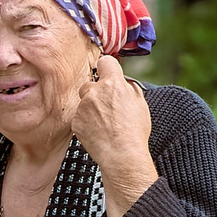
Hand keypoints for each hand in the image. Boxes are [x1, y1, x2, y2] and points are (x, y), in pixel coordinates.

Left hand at [68, 56, 157, 216]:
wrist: (122, 154)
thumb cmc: (134, 132)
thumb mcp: (140, 103)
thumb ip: (128, 88)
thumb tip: (123, 82)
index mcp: (113, 83)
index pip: (105, 62)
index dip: (108, 68)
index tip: (108, 74)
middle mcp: (95, 92)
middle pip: (90, 83)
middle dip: (96, 92)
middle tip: (107, 106)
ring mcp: (83, 107)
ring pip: (84, 102)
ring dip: (91, 108)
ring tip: (105, 123)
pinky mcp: (76, 122)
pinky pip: (80, 117)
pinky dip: (86, 123)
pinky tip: (98, 132)